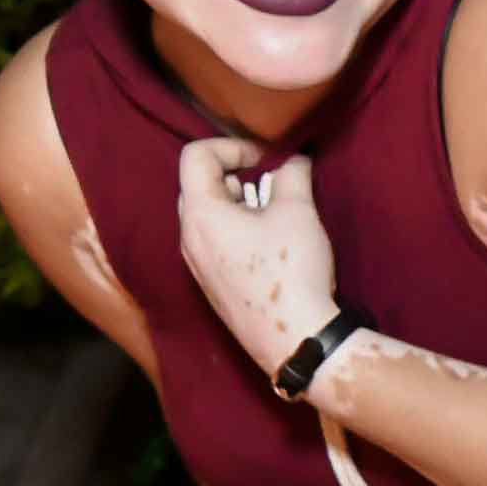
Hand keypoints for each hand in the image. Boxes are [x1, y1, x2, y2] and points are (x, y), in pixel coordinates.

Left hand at [178, 139, 339, 375]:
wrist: (295, 339)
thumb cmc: (292, 270)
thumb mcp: (298, 211)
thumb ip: (292, 174)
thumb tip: (292, 161)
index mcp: (200, 215)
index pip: (196, 156)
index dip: (232, 146)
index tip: (266, 161)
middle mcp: (188, 238)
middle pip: (198, 185)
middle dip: (236, 175)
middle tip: (271, 188)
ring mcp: (197, 266)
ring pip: (207, 216)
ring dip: (238, 204)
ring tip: (274, 217)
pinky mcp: (211, 286)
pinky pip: (214, 242)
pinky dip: (237, 230)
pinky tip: (271, 248)